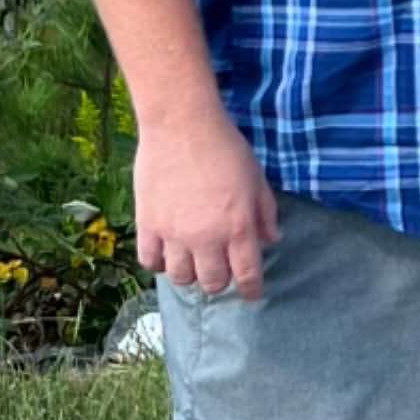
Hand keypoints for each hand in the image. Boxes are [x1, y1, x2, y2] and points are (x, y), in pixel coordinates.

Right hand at [135, 107, 278, 300]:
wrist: (182, 125)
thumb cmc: (226, 147)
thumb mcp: (257, 178)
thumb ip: (265, 213)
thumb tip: (271, 240)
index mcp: (238, 226)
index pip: (246, 274)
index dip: (252, 289)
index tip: (253, 293)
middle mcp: (206, 237)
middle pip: (213, 282)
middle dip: (221, 281)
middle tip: (221, 270)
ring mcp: (174, 234)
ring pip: (181, 278)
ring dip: (191, 274)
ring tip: (194, 261)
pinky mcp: (148, 225)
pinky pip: (150, 261)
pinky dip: (160, 264)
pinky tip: (167, 253)